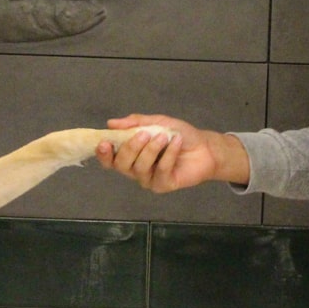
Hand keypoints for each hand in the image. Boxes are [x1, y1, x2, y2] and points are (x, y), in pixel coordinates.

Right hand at [95, 114, 245, 192]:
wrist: (205, 147)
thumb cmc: (178, 134)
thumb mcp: (157, 122)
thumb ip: (136, 123)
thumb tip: (111, 123)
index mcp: (131, 155)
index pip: (110, 159)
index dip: (103, 154)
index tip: (104, 142)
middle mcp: (136, 170)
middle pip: (121, 165)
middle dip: (130, 148)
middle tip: (144, 135)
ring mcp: (149, 179)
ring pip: (140, 168)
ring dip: (151, 150)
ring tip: (163, 136)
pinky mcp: (164, 185)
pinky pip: (160, 170)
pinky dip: (168, 154)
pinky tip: (176, 142)